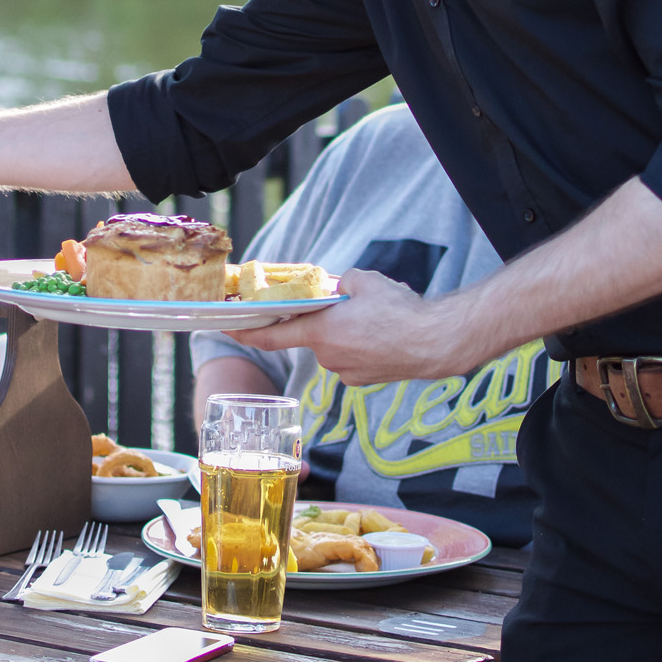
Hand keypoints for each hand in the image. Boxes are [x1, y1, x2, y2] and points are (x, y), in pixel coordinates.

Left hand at [224, 270, 473, 385]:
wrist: (435, 343)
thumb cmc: (399, 311)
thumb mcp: (365, 281)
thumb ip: (342, 283)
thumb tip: (340, 288)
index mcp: (320, 332)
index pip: (270, 336)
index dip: (245, 331)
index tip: (226, 327)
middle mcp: (327, 357)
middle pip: (313, 335)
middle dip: (325, 321)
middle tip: (349, 305)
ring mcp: (345, 373)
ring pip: (336, 346)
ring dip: (346, 333)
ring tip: (377, 319)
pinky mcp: (363, 380)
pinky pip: (353, 358)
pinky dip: (361, 347)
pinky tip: (384, 336)